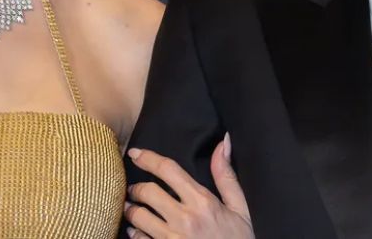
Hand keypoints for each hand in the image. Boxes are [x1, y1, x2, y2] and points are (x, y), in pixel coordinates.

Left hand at [124, 133, 252, 238]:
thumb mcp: (240, 208)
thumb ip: (226, 176)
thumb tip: (222, 142)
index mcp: (203, 201)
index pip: (168, 170)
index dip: (148, 158)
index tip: (135, 153)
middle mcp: (185, 219)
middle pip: (148, 192)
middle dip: (136, 187)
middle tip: (134, 189)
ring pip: (138, 217)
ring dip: (131, 210)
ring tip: (131, 208)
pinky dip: (134, 234)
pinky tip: (135, 231)